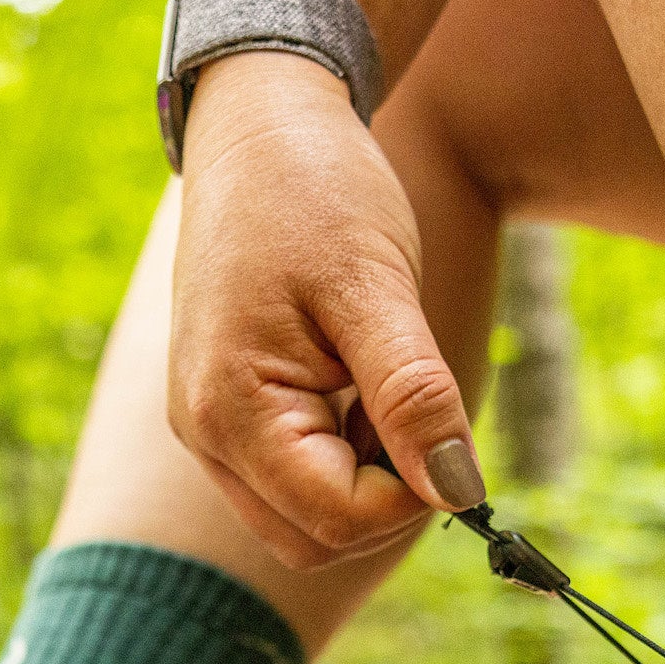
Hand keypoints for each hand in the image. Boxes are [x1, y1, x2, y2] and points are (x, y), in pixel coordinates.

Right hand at [168, 52, 483, 568]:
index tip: (443, 425)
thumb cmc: (315, 188)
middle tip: (416, 408)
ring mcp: (210, 432)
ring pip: (304, 523)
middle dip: (386, 500)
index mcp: (231, 409)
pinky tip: (356, 387)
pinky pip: (293, 485)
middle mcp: (205, 436)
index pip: (338, 519)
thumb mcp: (377, 289)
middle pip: (316, 540)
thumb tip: (459, 492)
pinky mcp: (227, 419)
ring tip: (379, 385)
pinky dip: (343, 461)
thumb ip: (415, 398)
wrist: (259, 123)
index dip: (411, 493)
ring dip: (365, 483)